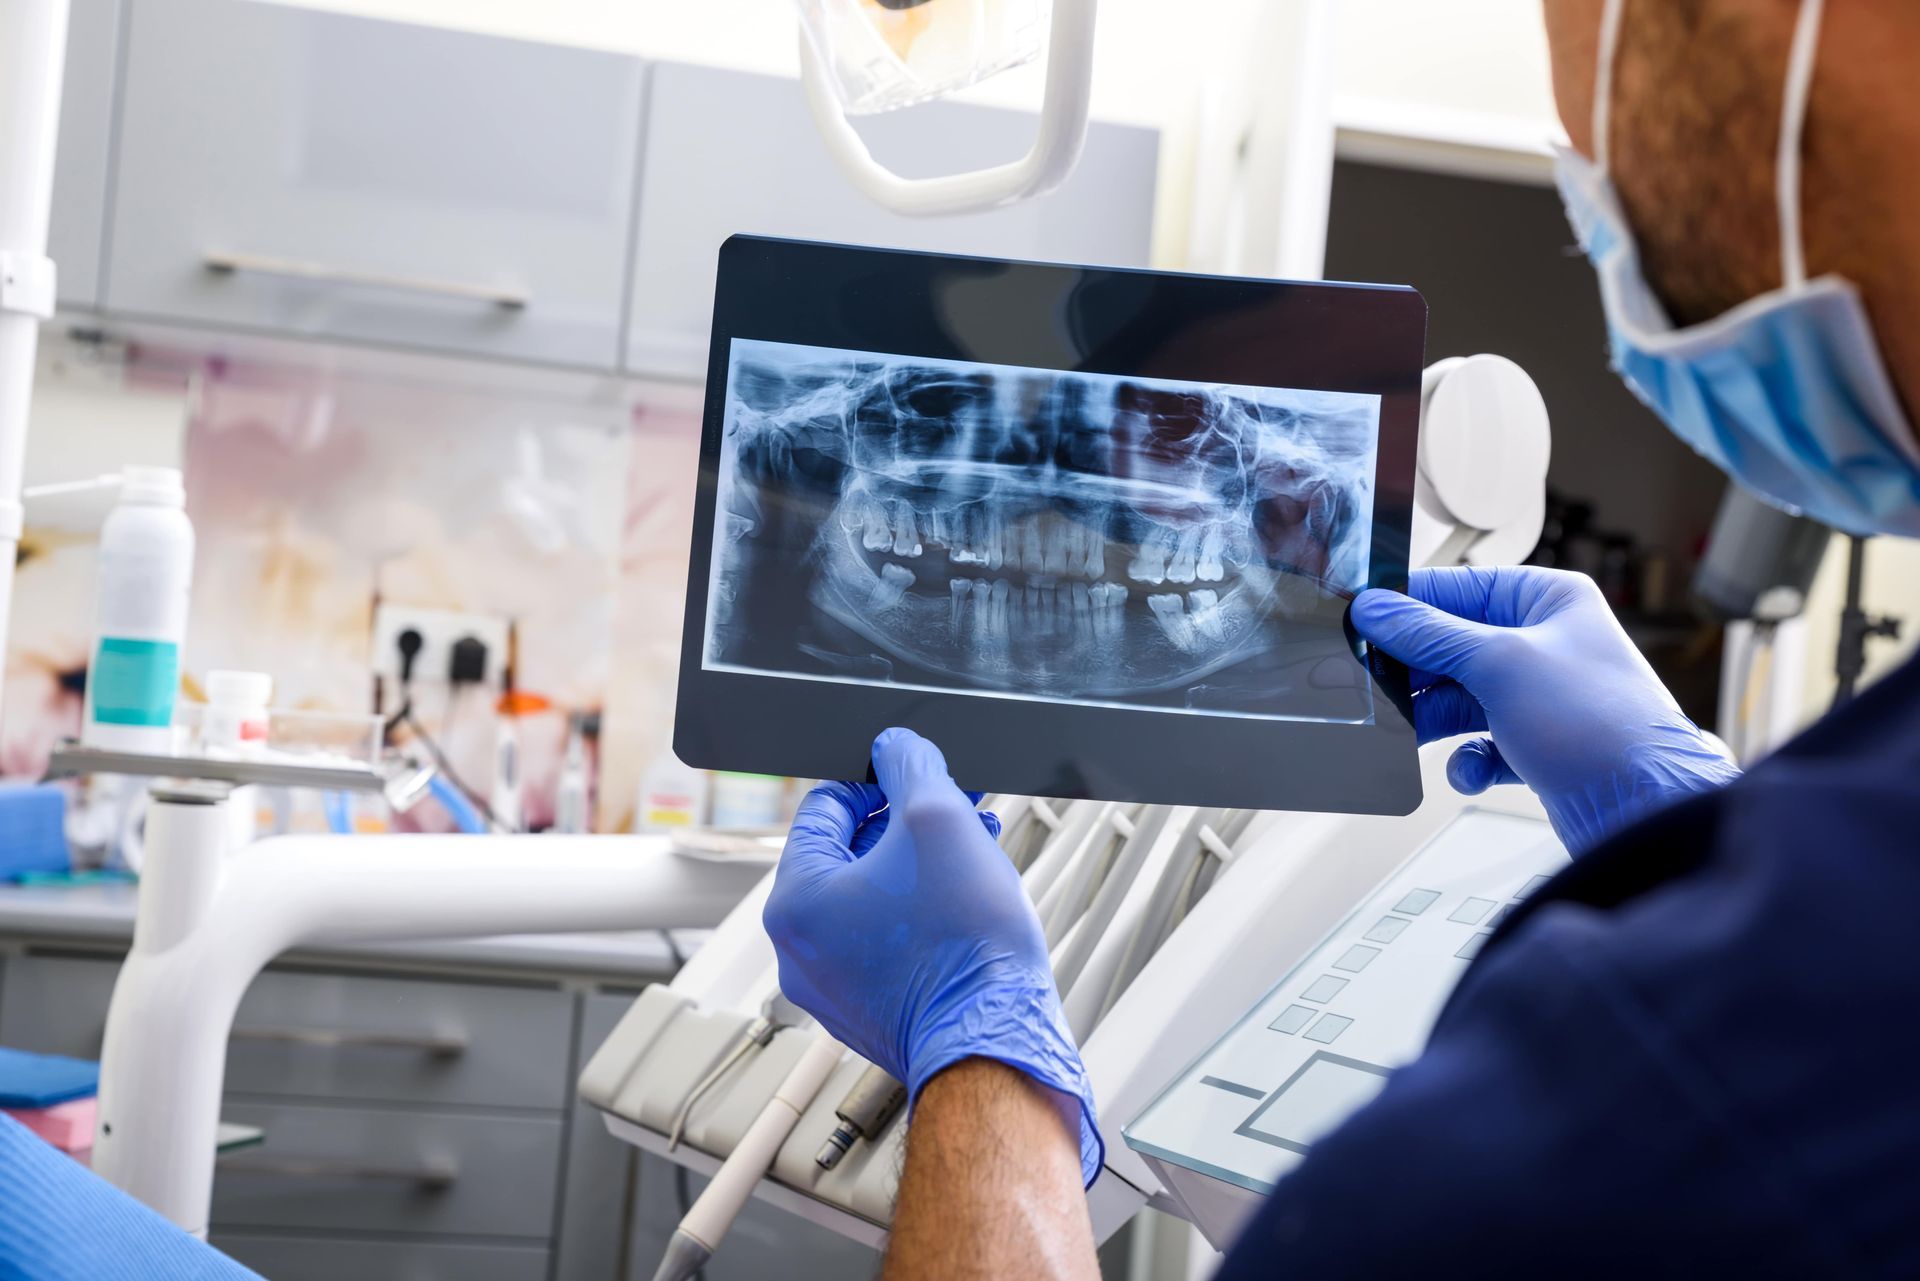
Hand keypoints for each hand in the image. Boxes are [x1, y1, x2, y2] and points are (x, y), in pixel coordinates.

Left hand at [763, 727, 1101, 1185]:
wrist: (996, 1043)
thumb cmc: (963, 943)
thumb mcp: (938, 817)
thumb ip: (909, 764)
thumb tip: (896, 745)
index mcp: (795, 901)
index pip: (824, 808)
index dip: (879, 782)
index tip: (921, 782)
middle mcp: (799, 951)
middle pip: (849, 855)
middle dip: (907, 826)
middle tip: (958, 814)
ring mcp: (833, 990)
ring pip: (872, 901)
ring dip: (921, 869)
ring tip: (975, 853)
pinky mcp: (871, 1014)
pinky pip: (886, 945)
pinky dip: (922, 917)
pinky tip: (967, 904)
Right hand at [1351, 566, 1738, 852]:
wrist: (1647, 809)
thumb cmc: (1603, 725)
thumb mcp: (1501, 663)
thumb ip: (1429, 635)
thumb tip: (1376, 610)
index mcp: (1549, 601)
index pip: (1458, 589)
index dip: (1408, 607)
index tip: (1362, 621)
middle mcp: (1546, 644)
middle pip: (1451, 647)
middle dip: (1418, 674)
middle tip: (1378, 687)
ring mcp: (1540, 697)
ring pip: (1458, 699)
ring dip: (1434, 722)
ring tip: (1413, 735)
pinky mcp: (1536, 746)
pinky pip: (1478, 744)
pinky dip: (1467, 761)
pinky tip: (1472, 771)